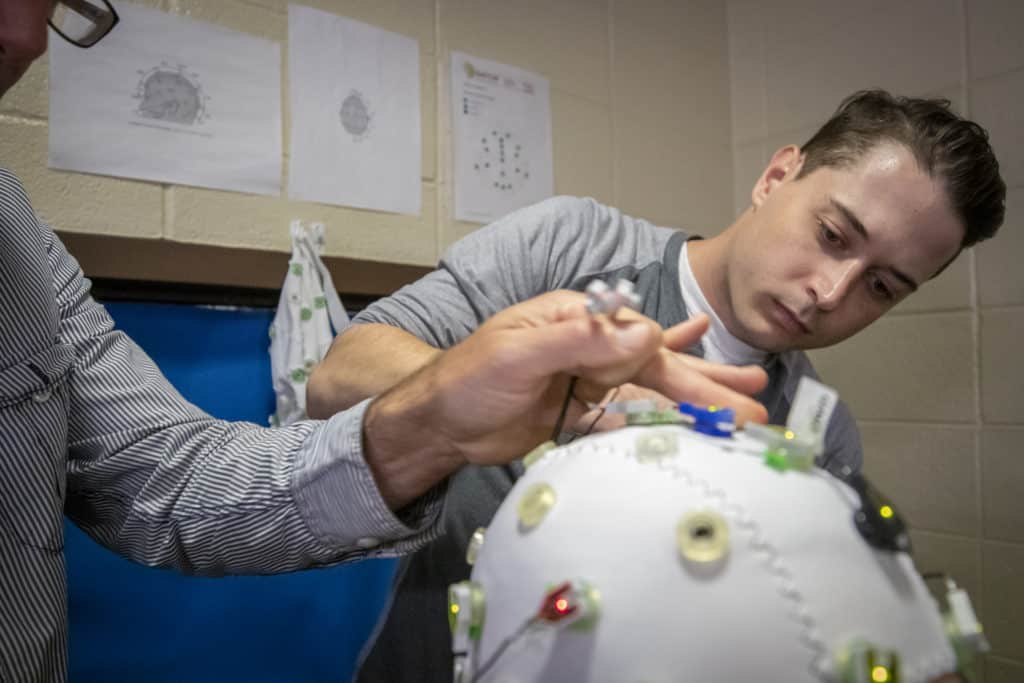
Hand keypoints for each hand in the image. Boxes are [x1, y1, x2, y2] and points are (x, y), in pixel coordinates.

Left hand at [362, 291, 767, 508]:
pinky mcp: (583, 412)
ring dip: (697, 400)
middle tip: (755, 405)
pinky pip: (631, 412)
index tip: (711, 389)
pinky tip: (694, 407)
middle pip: (656, 365)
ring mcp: (588, 380)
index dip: (678, 363)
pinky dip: (663, 411)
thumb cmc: (467, 378)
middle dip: (705, 385)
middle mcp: (589, 345)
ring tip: (748, 408)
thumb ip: (579, 341)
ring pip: (652, 389)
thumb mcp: (517, 353)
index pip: (639, 338)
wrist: (437, 424)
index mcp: (577, 318)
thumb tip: (644, 333)